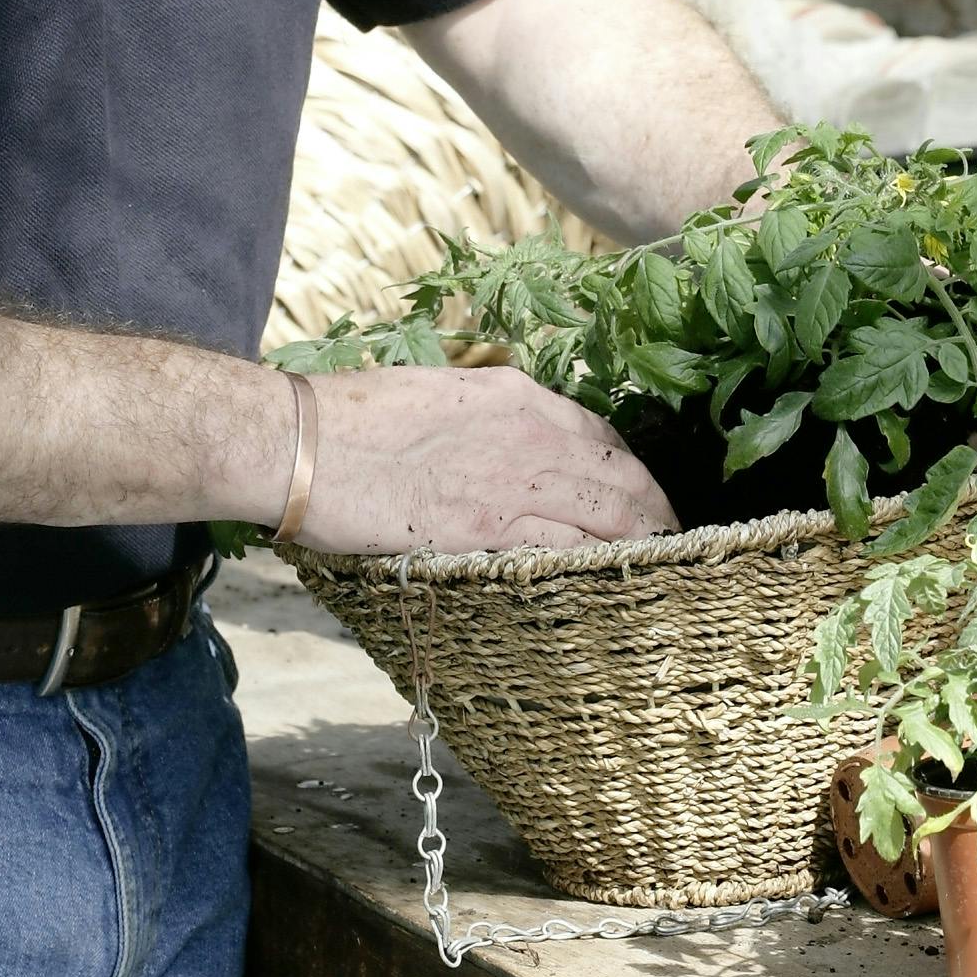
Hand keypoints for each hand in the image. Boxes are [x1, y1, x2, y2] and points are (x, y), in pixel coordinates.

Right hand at [294, 365, 677, 553]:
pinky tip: (619, 581)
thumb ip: (481, 421)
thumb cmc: (353, 419)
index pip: (601, 436)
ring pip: (609, 513)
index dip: (630, 471)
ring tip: (664, 564)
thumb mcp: (435, 396)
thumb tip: (498, 449)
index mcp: (515, 395)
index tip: (640, 495)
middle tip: (672, 537)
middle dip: (655, 510)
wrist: (304, 442)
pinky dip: (601, 563)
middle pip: (620, 476)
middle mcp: (530, 432)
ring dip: (643, 541)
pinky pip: (567, 546)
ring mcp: (514, 480)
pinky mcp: (488, 526)